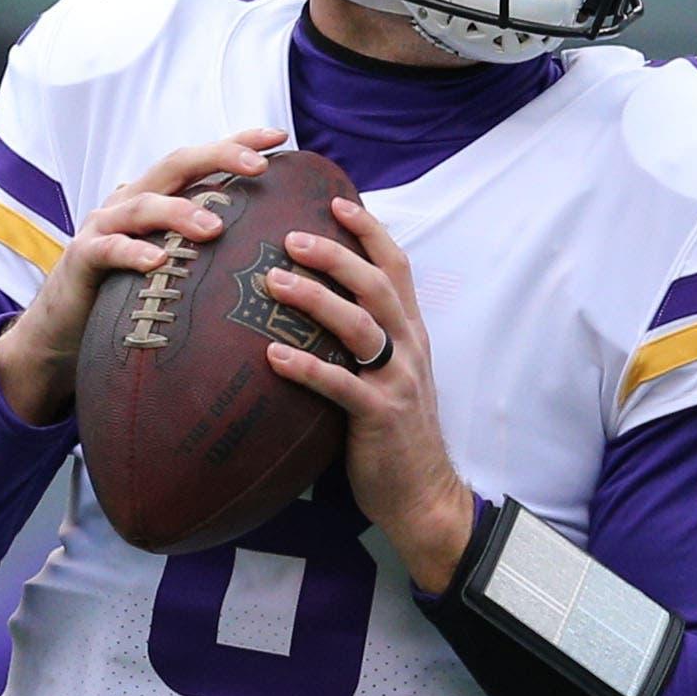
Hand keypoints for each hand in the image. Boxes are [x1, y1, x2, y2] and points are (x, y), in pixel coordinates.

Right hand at [0, 127, 288, 424]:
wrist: (65, 327)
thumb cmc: (131, 293)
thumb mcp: (175, 261)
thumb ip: (207, 245)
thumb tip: (271, 246)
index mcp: (157, 196)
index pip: (201, 160)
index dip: (237, 143)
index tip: (279, 136)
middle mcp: (131, 200)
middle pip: (175, 165)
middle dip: (218, 158)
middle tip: (258, 167)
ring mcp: (104, 225)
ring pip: (144, 205)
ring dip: (180, 212)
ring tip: (215, 227)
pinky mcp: (83, 258)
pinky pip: (109, 250)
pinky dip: (133, 252)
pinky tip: (157, 261)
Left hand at [260, 197, 476, 592]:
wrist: (424, 495)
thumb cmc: (394, 435)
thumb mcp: (389, 377)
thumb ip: (364, 342)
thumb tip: (315, 309)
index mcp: (411, 334)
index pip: (396, 267)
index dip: (370, 231)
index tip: (337, 200)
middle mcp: (410, 349)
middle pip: (377, 285)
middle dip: (335, 255)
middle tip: (290, 236)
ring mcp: (398, 382)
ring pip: (359, 326)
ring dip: (315, 300)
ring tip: (273, 283)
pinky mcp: (380, 417)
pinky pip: (340, 386)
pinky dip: (306, 368)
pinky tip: (272, 357)